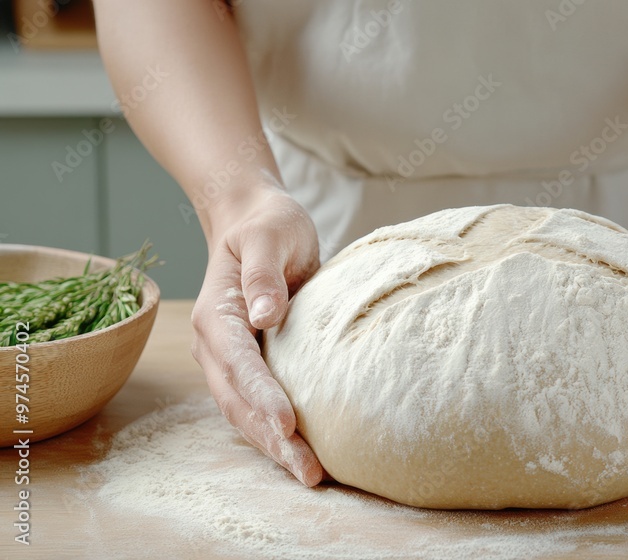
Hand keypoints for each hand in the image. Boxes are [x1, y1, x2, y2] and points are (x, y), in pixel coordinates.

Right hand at [190, 186, 323, 484]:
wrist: (254, 222)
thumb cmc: (267, 226)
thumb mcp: (270, 237)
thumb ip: (263, 274)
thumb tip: (264, 315)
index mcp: (216, 314)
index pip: (239, 363)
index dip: (262, 395)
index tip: (288, 423)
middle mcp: (216, 344)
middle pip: (239, 402)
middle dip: (271, 439)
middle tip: (308, 470)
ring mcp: (229, 360)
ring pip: (246, 413)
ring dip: (275, 446)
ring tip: (310, 474)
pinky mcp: (249, 365)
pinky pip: (257, 406)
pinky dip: (276, 433)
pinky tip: (303, 453)